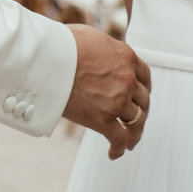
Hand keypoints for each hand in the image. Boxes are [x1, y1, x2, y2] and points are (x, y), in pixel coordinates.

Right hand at [62, 25, 151, 157]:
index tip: (139, 97)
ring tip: (129, 142)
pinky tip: (114, 153)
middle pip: (143, 100)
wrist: (47, 58)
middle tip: (135, 121)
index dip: (144, 89)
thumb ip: (104, 49)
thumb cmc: (61, 44)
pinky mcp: (104, 118)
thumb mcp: (92, 37)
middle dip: (141, 112)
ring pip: (136, 121)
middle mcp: (128, 79)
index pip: (144, 76)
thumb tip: (97, 54)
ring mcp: (118, 100)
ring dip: (134, 133)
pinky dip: (119, 148)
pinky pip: (119, 138)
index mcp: (126, 57)